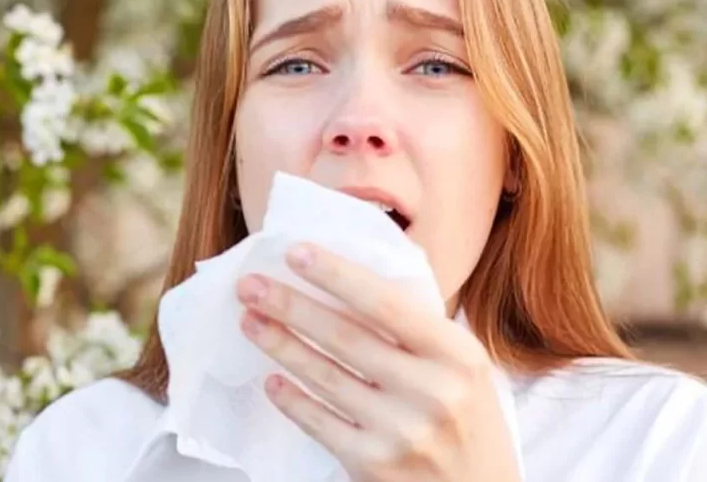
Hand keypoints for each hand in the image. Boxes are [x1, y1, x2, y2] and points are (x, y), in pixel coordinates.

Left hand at [235, 242, 521, 481]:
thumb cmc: (465, 420)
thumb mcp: (461, 367)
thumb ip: (416, 329)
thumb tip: (345, 279)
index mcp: (458, 355)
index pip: (386, 304)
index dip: (336, 276)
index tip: (295, 254)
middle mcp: (432, 392)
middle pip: (344, 337)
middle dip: (290, 306)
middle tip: (250, 286)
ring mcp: (401, 432)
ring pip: (323, 376)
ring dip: (279, 345)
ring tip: (250, 321)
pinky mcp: (373, 465)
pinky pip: (318, 422)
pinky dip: (291, 398)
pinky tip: (271, 379)